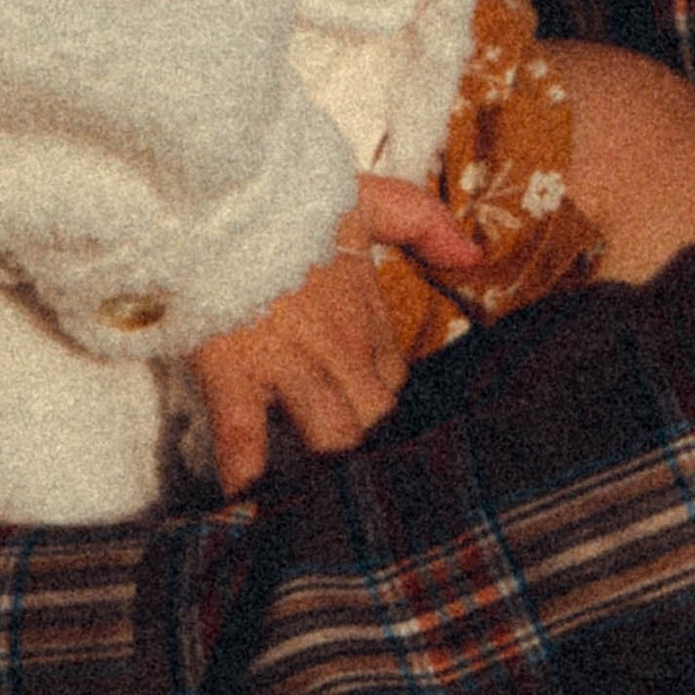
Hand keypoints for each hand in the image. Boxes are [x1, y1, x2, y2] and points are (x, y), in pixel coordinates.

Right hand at [191, 177, 481, 499]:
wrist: (219, 180)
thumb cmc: (286, 190)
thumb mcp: (364, 196)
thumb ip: (423, 223)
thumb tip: (475, 259)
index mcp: (365, 314)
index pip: (392, 382)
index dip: (387, 408)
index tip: (381, 429)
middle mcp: (337, 348)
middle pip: (374, 423)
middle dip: (373, 456)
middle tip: (368, 494)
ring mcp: (287, 363)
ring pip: (330, 438)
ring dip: (327, 476)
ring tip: (323, 514)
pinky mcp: (234, 370)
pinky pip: (244, 440)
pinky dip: (247, 479)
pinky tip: (250, 510)